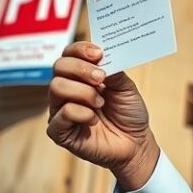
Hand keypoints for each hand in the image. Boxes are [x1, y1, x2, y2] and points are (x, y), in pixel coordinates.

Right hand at [47, 42, 158, 190]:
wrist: (135, 143)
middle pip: (59, 66)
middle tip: (101, 79)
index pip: (69, 54)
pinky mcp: (59, 131)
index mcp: (82, 76)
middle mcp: (68, 90)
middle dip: (81, 68)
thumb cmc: (128, 113)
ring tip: (101, 103)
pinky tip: (93, 120)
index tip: (99, 54)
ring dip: (84, 92)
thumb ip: (114, 72)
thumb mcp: (127, 88)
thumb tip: (103, 58)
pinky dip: (81, 113)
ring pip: (57, 87)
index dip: (80, 49)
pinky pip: (62, 114)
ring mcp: (60, 110)